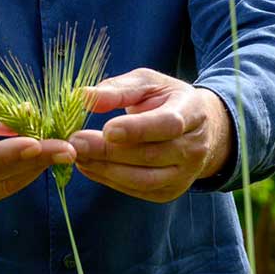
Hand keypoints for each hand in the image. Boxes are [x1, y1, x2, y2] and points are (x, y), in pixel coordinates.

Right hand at [0, 92, 75, 207]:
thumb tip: (30, 116)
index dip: (7, 152)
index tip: (37, 144)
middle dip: (34, 161)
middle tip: (66, 148)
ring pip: (1, 186)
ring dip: (34, 171)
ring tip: (61, 153)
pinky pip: (0, 191)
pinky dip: (24, 177)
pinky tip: (42, 162)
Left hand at [70, 68, 232, 202]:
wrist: (198, 128)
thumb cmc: (166, 99)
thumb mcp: (148, 82)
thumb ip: (119, 89)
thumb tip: (85, 96)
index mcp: (193, 112)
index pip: (168, 124)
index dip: (138, 129)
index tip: (106, 129)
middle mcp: (194, 147)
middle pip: (151, 155)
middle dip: (109, 151)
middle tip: (76, 141)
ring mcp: (185, 174)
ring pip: (144, 179)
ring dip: (106, 169)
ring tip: (78, 155)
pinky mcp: (170, 191)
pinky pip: (138, 190)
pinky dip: (109, 180)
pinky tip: (89, 166)